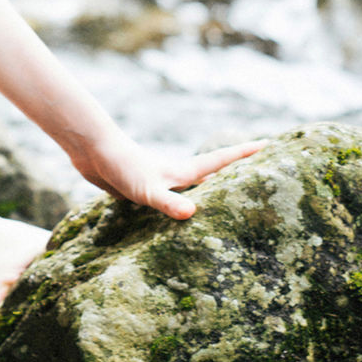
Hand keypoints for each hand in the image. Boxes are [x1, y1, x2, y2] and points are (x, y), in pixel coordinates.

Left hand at [71, 132, 269, 220]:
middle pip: (212, 173)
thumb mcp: (146, 189)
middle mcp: (175, 176)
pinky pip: (169, 199)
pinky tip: (176, 217)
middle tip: (260, 172)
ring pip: (191, 187)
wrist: (90, 151)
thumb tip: (193, 213)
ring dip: (208, 190)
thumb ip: (167, 202)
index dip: (244, 154)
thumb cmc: (120, 166)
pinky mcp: (143, 189)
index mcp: (182, 173)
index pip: (220, 162)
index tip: (270, 144)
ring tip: (226, 198)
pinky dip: (180, 204)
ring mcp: (160, 182)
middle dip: (235, 172)